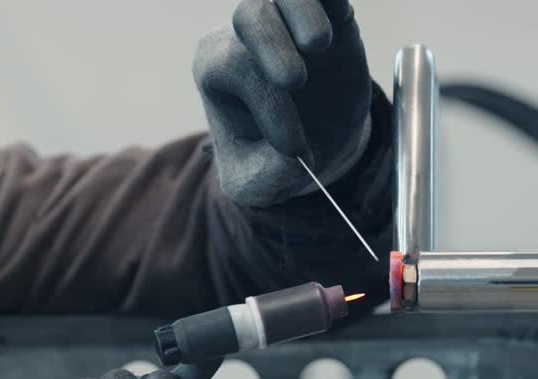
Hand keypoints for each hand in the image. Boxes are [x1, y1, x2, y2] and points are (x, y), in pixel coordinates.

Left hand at [194, 0, 372, 206]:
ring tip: (317, 44)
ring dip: (302, 10)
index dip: (264, 104)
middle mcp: (246, 36)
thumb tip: (293, 156)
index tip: (293, 147)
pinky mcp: (331, 16)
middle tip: (293, 81)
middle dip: (270, 44)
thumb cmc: (272, 160)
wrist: (315, 146)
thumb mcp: (258, 183)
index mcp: (217, 69)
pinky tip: (339, 16)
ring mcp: (288, 21)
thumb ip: (267, 174)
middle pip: (250, 14)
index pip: (233, 69)